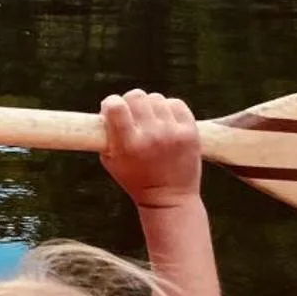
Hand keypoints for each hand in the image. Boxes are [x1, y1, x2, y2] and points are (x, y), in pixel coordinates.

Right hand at [99, 89, 202, 212]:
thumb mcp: (111, 160)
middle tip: (132, 115)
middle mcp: (151, 136)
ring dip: (150, 106)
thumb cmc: (135, 179)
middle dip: (130, 102)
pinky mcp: (190, 132)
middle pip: (136, 96)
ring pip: (156, 98)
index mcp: (128, 144)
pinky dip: (169, 108)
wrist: (169, 199)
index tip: (111, 110)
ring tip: (150, 121)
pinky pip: (176, 104)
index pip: (115, 105)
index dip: (110, 103)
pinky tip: (166, 121)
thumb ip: (106, 134)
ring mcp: (173, 133)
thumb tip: (108, 107)